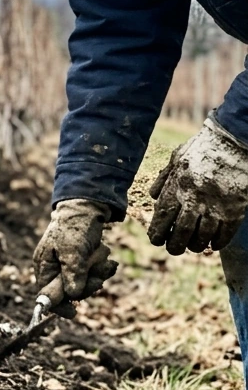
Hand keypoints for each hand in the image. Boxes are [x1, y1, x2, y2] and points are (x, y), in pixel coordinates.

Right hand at [33, 200, 118, 312]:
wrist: (88, 207)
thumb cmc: (75, 226)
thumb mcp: (73, 250)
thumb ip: (72, 273)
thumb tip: (72, 295)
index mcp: (44, 266)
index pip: (46, 294)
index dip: (59, 306)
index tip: (74, 313)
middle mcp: (54, 269)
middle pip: (69, 292)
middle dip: (86, 285)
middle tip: (97, 276)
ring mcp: (69, 266)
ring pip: (84, 284)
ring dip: (97, 274)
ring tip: (102, 258)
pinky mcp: (82, 263)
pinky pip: (93, 276)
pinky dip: (102, 269)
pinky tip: (106, 259)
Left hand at [149, 118, 247, 255]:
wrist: (233, 139)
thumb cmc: (203, 148)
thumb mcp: (177, 159)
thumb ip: (164, 179)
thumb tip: (153, 197)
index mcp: (177, 187)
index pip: (162, 218)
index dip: (157, 233)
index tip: (156, 240)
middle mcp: (194, 199)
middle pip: (181, 233)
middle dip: (175, 246)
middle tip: (174, 250)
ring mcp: (216, 205)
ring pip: (203, 237)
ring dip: (197, 246)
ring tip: (194, 247)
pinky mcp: (235, 208)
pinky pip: (225, 233)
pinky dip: (218, 242)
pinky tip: (214, 244)